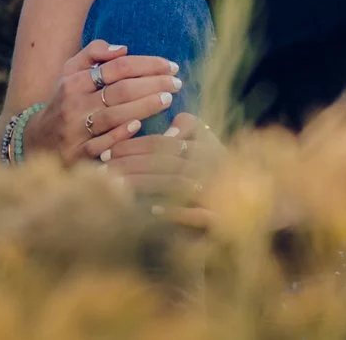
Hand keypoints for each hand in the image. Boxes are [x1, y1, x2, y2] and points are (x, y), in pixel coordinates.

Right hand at [25, 38, 182, 165]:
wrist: (37, 142)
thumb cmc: (64, 102)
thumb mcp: (69, 72)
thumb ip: (93, 53)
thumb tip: (123, 48)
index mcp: (74, 81)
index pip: (117, 67)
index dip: (147, 64)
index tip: (171, 65)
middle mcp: (75, 104)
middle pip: (120, 90)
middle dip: (153, 84)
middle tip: (177, 83)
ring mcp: (77, 131)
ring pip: (115, 115)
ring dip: (145, 106)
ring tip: (169, 99)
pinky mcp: (80, 154)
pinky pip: (104, 144)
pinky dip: (122, 134)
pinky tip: (141, 126)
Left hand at [106, 113, 222, 227]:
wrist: (242, 213)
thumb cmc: (213, 172)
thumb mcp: (204, 142)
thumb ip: (188, 126)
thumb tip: (171, 132)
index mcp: (207, 146)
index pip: (165, 142)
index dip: (134, 145)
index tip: (107, 152)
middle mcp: (214, 167)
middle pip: (166, 161)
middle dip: (131, 164)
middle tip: (103, 170)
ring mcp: (218, 192)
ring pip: (176, 183)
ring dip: (145, 185)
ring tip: (117, 188)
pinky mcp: (221, 218)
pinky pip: (198, 214)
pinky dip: (175, 212)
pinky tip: (153, 211)